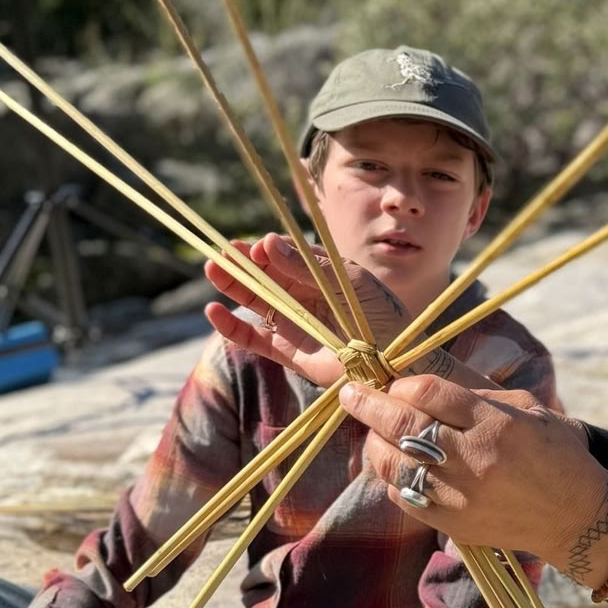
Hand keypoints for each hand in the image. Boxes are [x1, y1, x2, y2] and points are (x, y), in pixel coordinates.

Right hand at [204, 235, 411, 387]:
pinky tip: (214, 312)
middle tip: (222, 252)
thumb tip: (268, 243)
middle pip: (266, 276)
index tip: (258, 246)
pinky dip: (231, 327)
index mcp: (323, 275)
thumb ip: (308, 268)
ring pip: (255, 301)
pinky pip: (253, 338)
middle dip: (244, 264)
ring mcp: (294, 323)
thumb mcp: (349, 284)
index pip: (288, 256)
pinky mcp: (288, 351)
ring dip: (233, 286)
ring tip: (213, 269)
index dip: (270, 250)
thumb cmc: (382, 317)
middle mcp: (305, 296)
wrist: (394, 364)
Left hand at [337, 375, 604, 555]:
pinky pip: (403, 495)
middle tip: (350, 393)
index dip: (403, 384)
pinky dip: (393, 476)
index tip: (393, 381)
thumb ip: (477, 394)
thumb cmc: (557, 453)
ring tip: (376, 431)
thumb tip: (424, 382)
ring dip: (376, 442)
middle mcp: (473, 459)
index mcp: (496, 424)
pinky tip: (398, 465)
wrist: (577, 517)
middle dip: (368, 405)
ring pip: (393, 463)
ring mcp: (459, 495)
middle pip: (403, 425)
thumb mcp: (528, 409)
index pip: (430, 393)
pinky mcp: (451, 523)